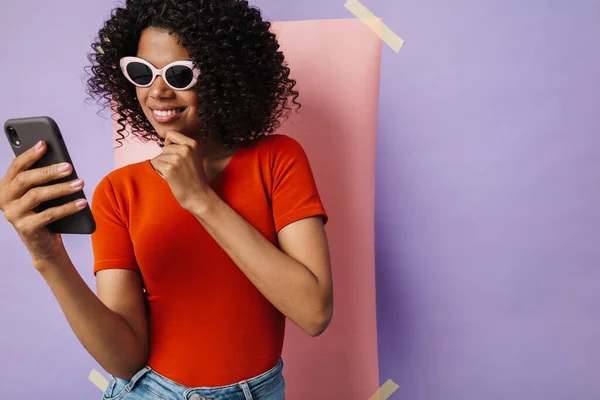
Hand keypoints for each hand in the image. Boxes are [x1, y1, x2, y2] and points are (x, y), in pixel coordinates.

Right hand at [0, 141, 87, 266]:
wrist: (44, 244)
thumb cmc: (44, 213)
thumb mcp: (41, 194)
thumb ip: (42, 177)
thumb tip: (57, 158)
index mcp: (6, 186)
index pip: (16, 167)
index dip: (29, 154)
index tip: (44, 144)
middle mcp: (5, 199)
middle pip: (25, 180)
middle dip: (48, 171)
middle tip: (69, 166)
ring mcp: (13, 215)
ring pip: (37, 196)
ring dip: (61, 188)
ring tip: (80, 183)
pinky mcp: (26, 228)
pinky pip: (49, 215)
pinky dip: (67, 207)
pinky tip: (81, 202)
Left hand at [151, 131, 210, 211]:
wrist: (199, 196)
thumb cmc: (195, 179)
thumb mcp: (194, 156)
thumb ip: (183, 146)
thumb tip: (166, 141)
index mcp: (193, 144)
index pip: (171, 134)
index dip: (169, 144)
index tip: (176, 155)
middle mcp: (185, 149)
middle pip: (164, 147)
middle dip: (167, 158)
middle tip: (179, 169)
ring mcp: (177, 159)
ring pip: (159, 157)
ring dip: (164, 166)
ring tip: (176, 174)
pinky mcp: (169, 169)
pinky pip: (156, 165)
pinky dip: (160, 172)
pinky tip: (171, 178)